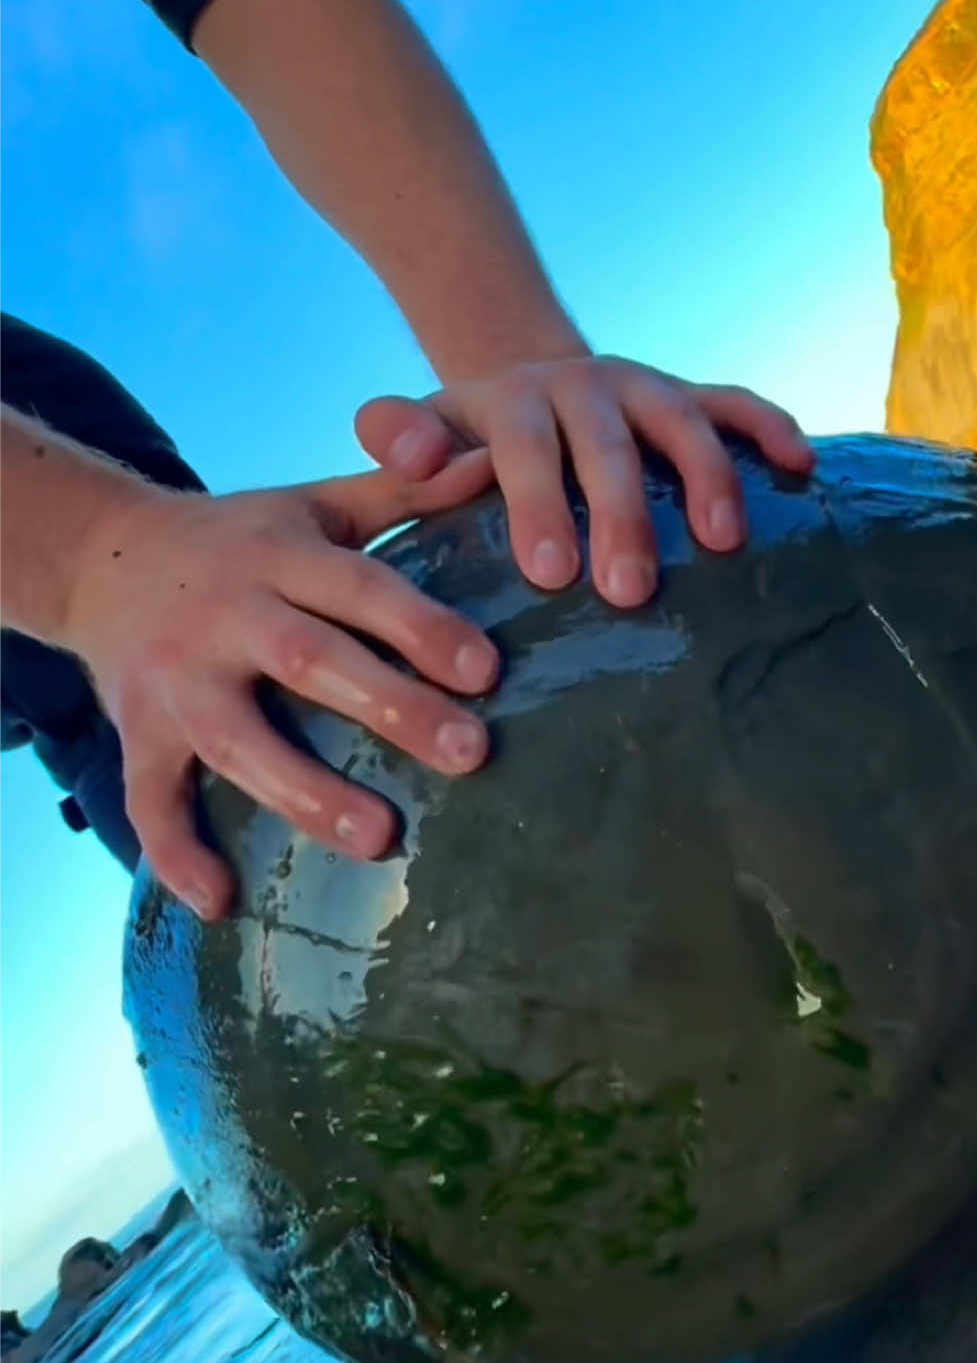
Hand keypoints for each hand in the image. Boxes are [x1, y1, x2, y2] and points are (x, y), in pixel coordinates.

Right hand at [64, 452, 497, 919]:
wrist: (105, 556)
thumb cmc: (241, 539)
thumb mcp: (313, 505)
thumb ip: (400, 492)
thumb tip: (487, 460)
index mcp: (277, 555)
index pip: (359, 589)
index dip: (421, 627)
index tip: (486, 671)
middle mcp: (225, 614)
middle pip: (310, 661)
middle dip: (390, 708)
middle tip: (470, 754)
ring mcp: (175, 679)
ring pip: (237, 739)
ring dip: (305, 791)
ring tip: (379, 838)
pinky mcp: (137, 731)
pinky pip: (149, 799)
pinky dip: (175, 853)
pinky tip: (221, 902)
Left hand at [355, 356, 812, 607]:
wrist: (526, 389)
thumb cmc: (469, 443)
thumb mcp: (421, 433)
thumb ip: (400, 439)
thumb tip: (408, 457)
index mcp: (517, 400)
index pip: (526, 449)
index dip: (539, 504)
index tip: (550, 574)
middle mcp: (587, 386)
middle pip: (610, 447)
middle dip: (623, 516)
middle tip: (629, 591)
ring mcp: (647, 390)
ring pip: (684, 424)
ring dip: (707, 478)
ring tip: (722, 544)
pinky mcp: (693, 397)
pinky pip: (740, 404)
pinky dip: (772, 429)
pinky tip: (800, 466)